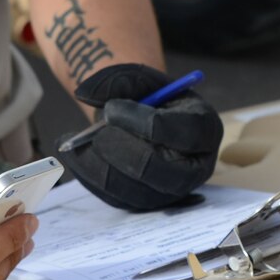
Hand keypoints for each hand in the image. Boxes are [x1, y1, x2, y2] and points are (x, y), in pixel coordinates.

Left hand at [56, 63, 223, 211]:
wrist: (138, 119)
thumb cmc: (146, 96)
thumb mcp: (137, 77)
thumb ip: (114, 79)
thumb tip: (83, 94)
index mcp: (205, 128)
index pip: (182, 132)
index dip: (142, 121)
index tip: (111, 108)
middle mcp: (195, 166)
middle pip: (164, 171)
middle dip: (123, 151)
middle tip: (97, 133)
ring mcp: (171, 190)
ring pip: (136, 191)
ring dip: (101, 166)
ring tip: (78, 141)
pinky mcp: (145, 202)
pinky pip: (116, 198)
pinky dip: (90, 176)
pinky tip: (74, 154)